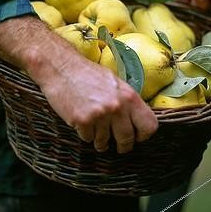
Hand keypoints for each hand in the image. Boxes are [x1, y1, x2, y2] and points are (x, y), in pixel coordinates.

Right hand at [0, 16, 157, 153]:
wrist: (61, 66)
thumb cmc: (87, 73)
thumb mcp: (114, 82)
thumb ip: (126, 101)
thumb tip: (136, 120)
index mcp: (129, 96)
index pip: (149, 125)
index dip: (143, 134)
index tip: (137, 136)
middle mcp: (117, 107)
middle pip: (127, 139)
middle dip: (122, 145)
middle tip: (118, 145)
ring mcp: (100, 115)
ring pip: (105, 142)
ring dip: (101, 140)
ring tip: (96, 130)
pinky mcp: (83, 121)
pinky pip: (88, 139)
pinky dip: (85, 134)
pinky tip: (82, 122)